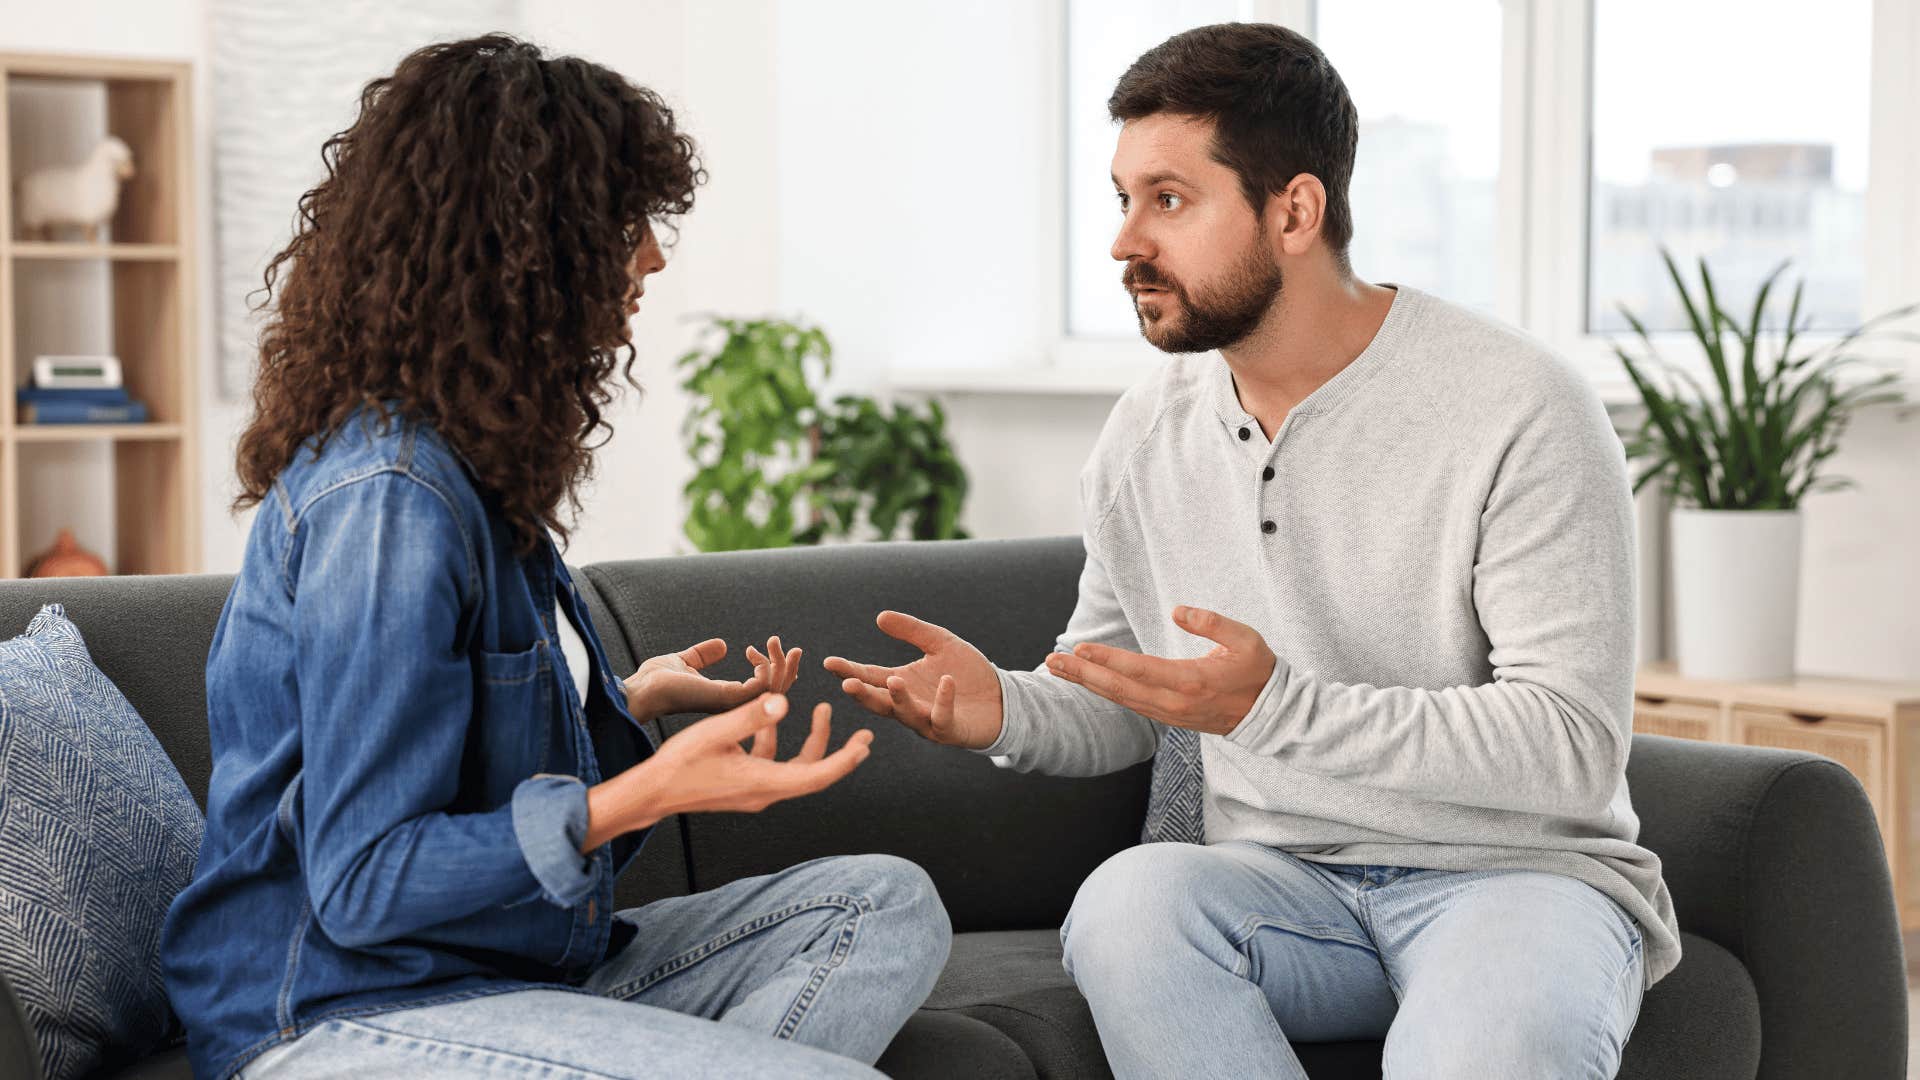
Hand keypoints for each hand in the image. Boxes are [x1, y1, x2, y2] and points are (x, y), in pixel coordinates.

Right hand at [582, 693, 871, 849]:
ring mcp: (754, 790)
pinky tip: (770, 716)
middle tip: (863, 733)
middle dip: (839, 750)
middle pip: (814, 772)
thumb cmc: (680, 764)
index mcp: (765, 783)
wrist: (653, 792)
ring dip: (809, 741)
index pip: (818, 775)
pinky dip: (777, 741)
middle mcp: (765, 792)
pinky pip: (771, 764)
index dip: (845, 759)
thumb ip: (751, 716)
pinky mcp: (743, 785)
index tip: (866, 742)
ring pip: (794, 767)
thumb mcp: (716, 732)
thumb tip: (784, 701)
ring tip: (820, 710)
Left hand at [623, 636, 800, 723]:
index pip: (761, 691)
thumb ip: (703, 655)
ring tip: (776, 644)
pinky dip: (768, 669)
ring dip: (782, 666)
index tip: (754, 649)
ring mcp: (730, 704)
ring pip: (774, 690)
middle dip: (788, 670)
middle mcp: (731, 704)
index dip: (770, 670)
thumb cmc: (655, 681)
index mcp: (724, 697)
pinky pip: (762, 688)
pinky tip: (759, 654)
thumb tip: (722, 645)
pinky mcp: (726, 699)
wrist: (639, 689)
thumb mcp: (684, 662)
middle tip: (792, 648)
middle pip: (775, 693)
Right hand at [823, 610, 1003, 749]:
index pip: (869, 677)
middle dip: (863, 694)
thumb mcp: (940, 644)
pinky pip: (943, 717)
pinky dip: (943, 701)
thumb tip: (880, 617)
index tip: (829, 662)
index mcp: (901, 684)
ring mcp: (928, 720)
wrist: (1001, 697)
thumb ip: (912, 631)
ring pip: (907, 714)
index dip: (849, 671)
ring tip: (893, 680)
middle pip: (880, 702)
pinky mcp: (951, 729)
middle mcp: (909, 705)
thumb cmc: (968, 673)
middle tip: (847, 684)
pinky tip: (946, 682)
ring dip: (899, 698)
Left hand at [1043, 606, 1275, 735]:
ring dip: (1087, 683)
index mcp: (1192, 682)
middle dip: (1083, 674)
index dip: (1109, 659)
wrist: (1271, 715)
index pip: (1141, 670)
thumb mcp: (1246, 639)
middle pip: (1119, 689)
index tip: (1081, 648)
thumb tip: (1178, 611)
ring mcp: (1169, 714)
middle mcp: (1175, 703)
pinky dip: (1104, 692)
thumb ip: (1212, 624)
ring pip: (1120, 699)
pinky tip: (1086, 681)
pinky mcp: (1168, 717)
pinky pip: (1129, 704)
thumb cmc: (1258, 671)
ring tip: (1058, 668)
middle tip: (1052, 661)